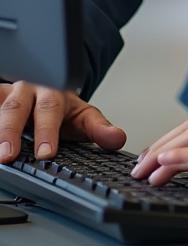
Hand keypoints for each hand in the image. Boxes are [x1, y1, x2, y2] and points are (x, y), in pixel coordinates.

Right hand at [0, 82, 125, 161]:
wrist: (46, 90)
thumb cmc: (62, 109)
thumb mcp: (83, 116)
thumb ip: (99, 128)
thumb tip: (118, 139)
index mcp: (54, 92)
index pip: (52, 110)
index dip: (47, 132)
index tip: (46, 154)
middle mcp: (28, 90)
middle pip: (17, 108)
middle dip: (11, 131)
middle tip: (8, 155)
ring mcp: (8, 95)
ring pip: (0, 107)